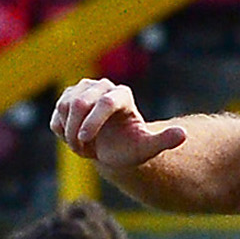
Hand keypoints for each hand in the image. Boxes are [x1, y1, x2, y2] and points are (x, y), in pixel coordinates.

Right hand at [51, 77, 187, 177]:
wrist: (112, 148)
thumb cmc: (131, 148)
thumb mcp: (148, 148)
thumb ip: (164, 141)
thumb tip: (183, 135)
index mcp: (123, 95)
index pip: (105, 102)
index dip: (93, 122)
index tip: (85, 142)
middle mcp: (103, 86)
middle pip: (81, 102)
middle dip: (78, 131)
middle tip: (84, 151)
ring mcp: (83, 90)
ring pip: (66, 106)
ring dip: (69, 133)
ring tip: (82, 146)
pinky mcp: (67, 97)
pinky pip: (56, 115)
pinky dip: (61, 131)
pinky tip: (73, 137)